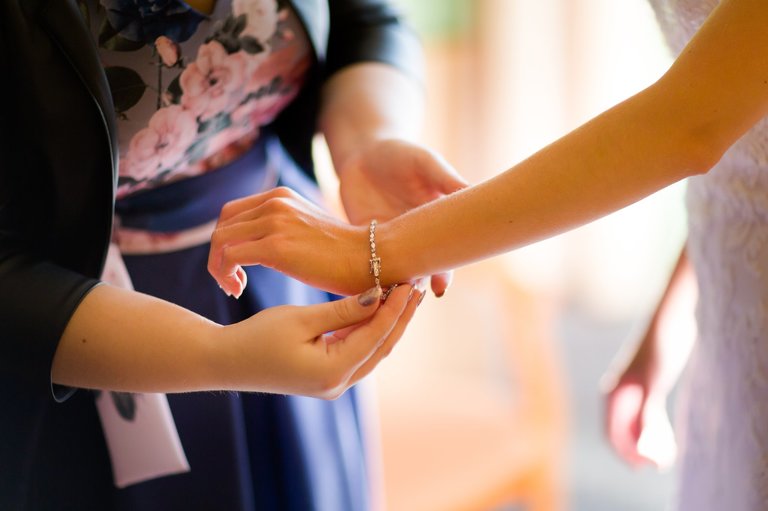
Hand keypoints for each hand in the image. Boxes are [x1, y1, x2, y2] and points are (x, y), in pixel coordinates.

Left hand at [208, 187, 371, 297]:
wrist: (372, 258)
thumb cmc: (345, 254)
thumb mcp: (308, 229)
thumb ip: (284, 228)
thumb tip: (265, 246)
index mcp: (281, 196)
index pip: (232, 213)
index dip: (227, 240)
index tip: (238, 268)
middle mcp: (274, 203)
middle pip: (222, 225)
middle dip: (219, 255)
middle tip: (232, 281)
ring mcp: (274, 222)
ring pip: (220, 241)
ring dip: (219, 268)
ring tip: (234, 288)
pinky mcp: (276, 247)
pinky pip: (229, 257)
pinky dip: (225, 275)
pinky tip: (239, 290)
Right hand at [222, 283, 421, 398]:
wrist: (226, 362)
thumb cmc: (257, 336)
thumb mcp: (301, 318)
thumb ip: (343, 310)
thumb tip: (380, 296)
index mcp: (333, 371)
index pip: (376, 335)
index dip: (395, 308)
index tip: (407, 281)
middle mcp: (339, 383)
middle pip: (381, 346)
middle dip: (400, 316)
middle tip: (415, 285)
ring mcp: (334, 383)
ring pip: (372, 349)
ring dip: (388, 322)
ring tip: (404, 293)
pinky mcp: (327, 376)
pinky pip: (358, 351)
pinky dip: (369, 330)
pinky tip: (380, 308)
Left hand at [336, 139, 467, 296]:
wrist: (363, 152)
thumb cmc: (400, 154)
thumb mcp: (426, 163)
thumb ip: (446, 179)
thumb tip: (472, 192)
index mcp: (437, 222)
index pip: (445, 252)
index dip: (445, 270)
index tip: (441, 285)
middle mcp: (416, 237)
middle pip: (422, 268)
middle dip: (420, 283)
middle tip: (413, 295)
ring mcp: (391, 241)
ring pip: (397, 271)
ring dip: (396, 283)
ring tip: (391, 295)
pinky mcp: (365, 241)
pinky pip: (370, 263)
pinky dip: (370, 276)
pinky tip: (368, 287)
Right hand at [601, 331, 677, 470]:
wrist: (670, 320)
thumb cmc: (660, 348)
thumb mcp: (654, 383)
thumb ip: (648, 415)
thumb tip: (645, 447)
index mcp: (613, 394)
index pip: (612, 434)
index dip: (627, 453)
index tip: (648, 465)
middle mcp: (619, 395)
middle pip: (622, 433)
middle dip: (638, 451)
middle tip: (658, 465)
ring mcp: (634, 391)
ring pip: (635, 426)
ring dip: (647, 444)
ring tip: (666, 458)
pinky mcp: (648, 387)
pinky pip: (647, 417)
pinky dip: (656, 431)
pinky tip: (669, 441)